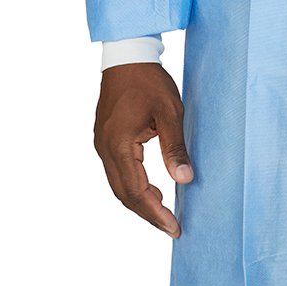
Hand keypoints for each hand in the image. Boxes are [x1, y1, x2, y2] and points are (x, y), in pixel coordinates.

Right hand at [93, 62, 194, 236]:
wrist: (127, 57)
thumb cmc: (149, 82)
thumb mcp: (170, 113)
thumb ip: (175, 148)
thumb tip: (184, 179)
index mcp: (119, 145)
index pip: (137, 191)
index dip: (156, 213)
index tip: (175, 228)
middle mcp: (105, 149)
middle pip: (124, 194)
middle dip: (148, 214)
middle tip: (171, 227)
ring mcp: (102, 144)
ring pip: (119, 185)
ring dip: (140, 201)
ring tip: (164, 213)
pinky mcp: (105, 140)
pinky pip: (117, 172)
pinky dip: (134, 186)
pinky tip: (152, 188)